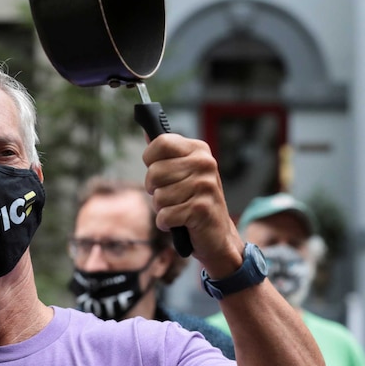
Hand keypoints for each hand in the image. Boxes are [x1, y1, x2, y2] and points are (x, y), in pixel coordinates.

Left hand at [142, 134, 242, 275]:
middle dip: (154, 189)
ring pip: (158, 197)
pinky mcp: (201, 209)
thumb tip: (147, 132)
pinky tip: (179, 222)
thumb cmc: (195, 199)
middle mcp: (205, 164)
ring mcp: (205, 186)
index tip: (157, 169)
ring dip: (162, 208)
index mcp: (199, 150)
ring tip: (178, 208)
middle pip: (154, 172)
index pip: (161, 142)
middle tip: (170, 195)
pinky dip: (166, 223)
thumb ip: (166, 153)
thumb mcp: (184, 171)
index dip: (150, 159)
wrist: (218, 233)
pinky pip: (165, 216)